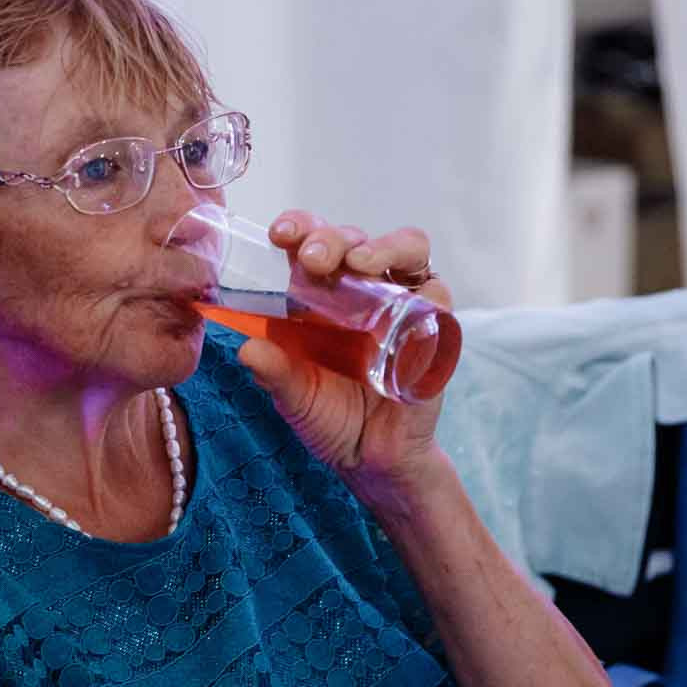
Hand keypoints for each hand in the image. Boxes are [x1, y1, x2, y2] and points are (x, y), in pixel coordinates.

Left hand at [230, 211, 453, 503]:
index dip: (300, 228)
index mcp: (320, 294)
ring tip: (361, 263)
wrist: (373, 459)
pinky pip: (439, 296)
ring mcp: (402, 303)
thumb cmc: (329, 418)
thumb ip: (274, 374)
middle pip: (356, 238)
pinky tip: (410, 301)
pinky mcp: (435, 327)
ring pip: (407, 248)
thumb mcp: (294, 398)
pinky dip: (427, 291)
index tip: (279, 234)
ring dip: (384, 247)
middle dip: (334, 238)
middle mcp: (362, 289)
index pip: (312, 241)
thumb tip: (247, 350)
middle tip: (314, 258)